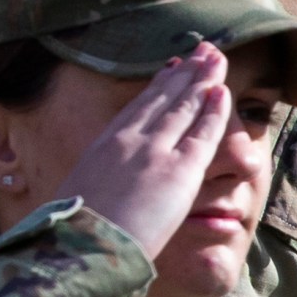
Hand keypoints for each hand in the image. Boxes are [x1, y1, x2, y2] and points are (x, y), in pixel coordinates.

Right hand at [56, 44, 232, 257]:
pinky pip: (201, 135)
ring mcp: (154, 153)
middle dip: (186, 72)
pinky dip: (213, 112)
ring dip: (203, 80)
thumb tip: (97, 190)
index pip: (139, 106)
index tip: (173, 66)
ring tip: (217, 59)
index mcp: (104, 144)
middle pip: (164, 97)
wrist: (81, 246)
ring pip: (184, 108)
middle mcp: (129, 140)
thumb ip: (98, 181)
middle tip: (204, 50)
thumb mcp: (80, 193)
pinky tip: (221, 94)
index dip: (160, 84)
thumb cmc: (75, 231)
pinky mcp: (178, 172)